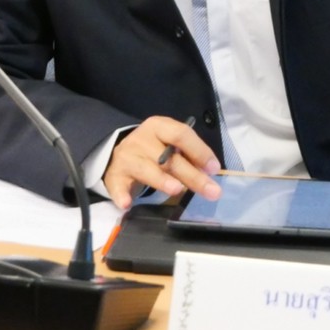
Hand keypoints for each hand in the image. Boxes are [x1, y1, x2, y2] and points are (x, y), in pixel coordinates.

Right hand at [103, 116, 221, 209]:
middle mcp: (141, 139)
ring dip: (162, 180)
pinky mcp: (114, 176)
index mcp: (158, 127)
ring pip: (147, 170)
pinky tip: (127, 203)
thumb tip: (210, 171)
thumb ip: (188, 156)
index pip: (181, 134)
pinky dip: (121, 194)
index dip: (199, 151)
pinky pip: (118, 186)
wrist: (118, 156)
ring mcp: (126, 157)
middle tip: (211, 191)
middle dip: (192, 175)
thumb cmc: (152, 150)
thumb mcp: (168, 145)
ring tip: (177, 190)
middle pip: (168, 158)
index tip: (214, 169)